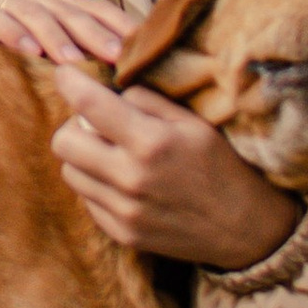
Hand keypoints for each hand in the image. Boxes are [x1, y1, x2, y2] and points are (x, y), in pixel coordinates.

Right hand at [0, 0, 131, 70]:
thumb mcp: (21, 33)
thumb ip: (54, 47)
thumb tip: (98, 78)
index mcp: (47, 0)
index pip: (93, 8)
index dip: (120, 27)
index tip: (147, 52)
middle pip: (71, 11)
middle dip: (98, 34)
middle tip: (122, 61)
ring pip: (36, 14)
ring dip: (57, 37)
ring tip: (76, 64)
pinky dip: (10, 33)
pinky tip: (25, 52)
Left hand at [44, 65, 304, 273]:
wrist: (244, 228)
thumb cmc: (220, 164)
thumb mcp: (192, 121)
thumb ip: (144, 101)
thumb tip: (106, 91)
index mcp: (151, 142)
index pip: (88, 105)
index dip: (69, 82)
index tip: (65, 74)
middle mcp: (131, 178)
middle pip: (63, 142)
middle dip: (74, 124)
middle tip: (96, 123)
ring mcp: (124, 211)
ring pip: (70, 172)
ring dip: (84, 157)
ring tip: (113, 153)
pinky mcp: (122, 234)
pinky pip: (87, 200)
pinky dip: (97, 185)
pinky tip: (125, 181)